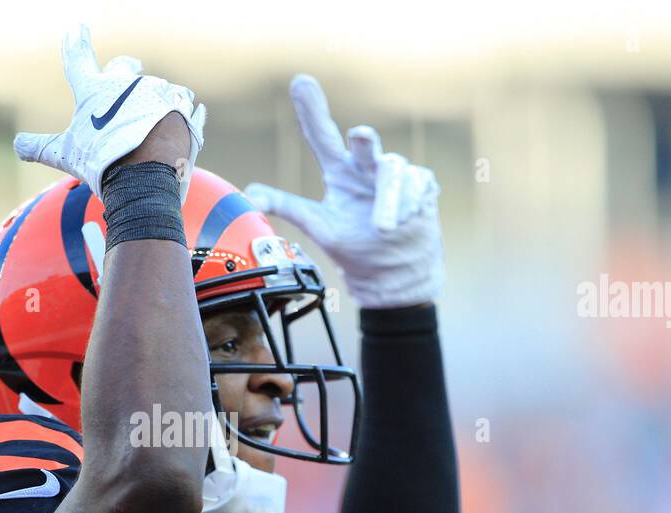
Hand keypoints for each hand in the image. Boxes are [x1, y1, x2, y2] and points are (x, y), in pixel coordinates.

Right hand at [13, 24, 206, 202]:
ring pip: (158, 88)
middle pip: (124, 68)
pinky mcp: (183, 106)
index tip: (76, 27)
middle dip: (124, 69)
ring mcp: (157, 91)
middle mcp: (126, 84)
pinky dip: (183, 112)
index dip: (75, 43)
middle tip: (127, 69)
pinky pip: (185, 104)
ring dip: (156, 101)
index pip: (78, 60)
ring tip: (154, 126)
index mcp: (95, 91)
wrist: (147, 175)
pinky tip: (182, 122)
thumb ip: (42, 147)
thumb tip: (18, 145)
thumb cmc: (103, 163)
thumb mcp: (67, 156)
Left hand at [244, 75, 443, 308]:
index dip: (312, 109)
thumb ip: (286, 206)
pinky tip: (406, 221)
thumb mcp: (318, 225)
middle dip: (364, 140)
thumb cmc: (355, 244)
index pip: (322, 136)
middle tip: (360, 135)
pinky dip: (409, 207)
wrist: (394, 271)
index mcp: (340, 171)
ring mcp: (395, 176)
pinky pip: (417, 188)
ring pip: (393, 172)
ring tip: (383, 227)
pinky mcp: (422, 187)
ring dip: (389, 198)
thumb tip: (248, 195)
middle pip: (365, 144)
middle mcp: (366, 167)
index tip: (300, 82)